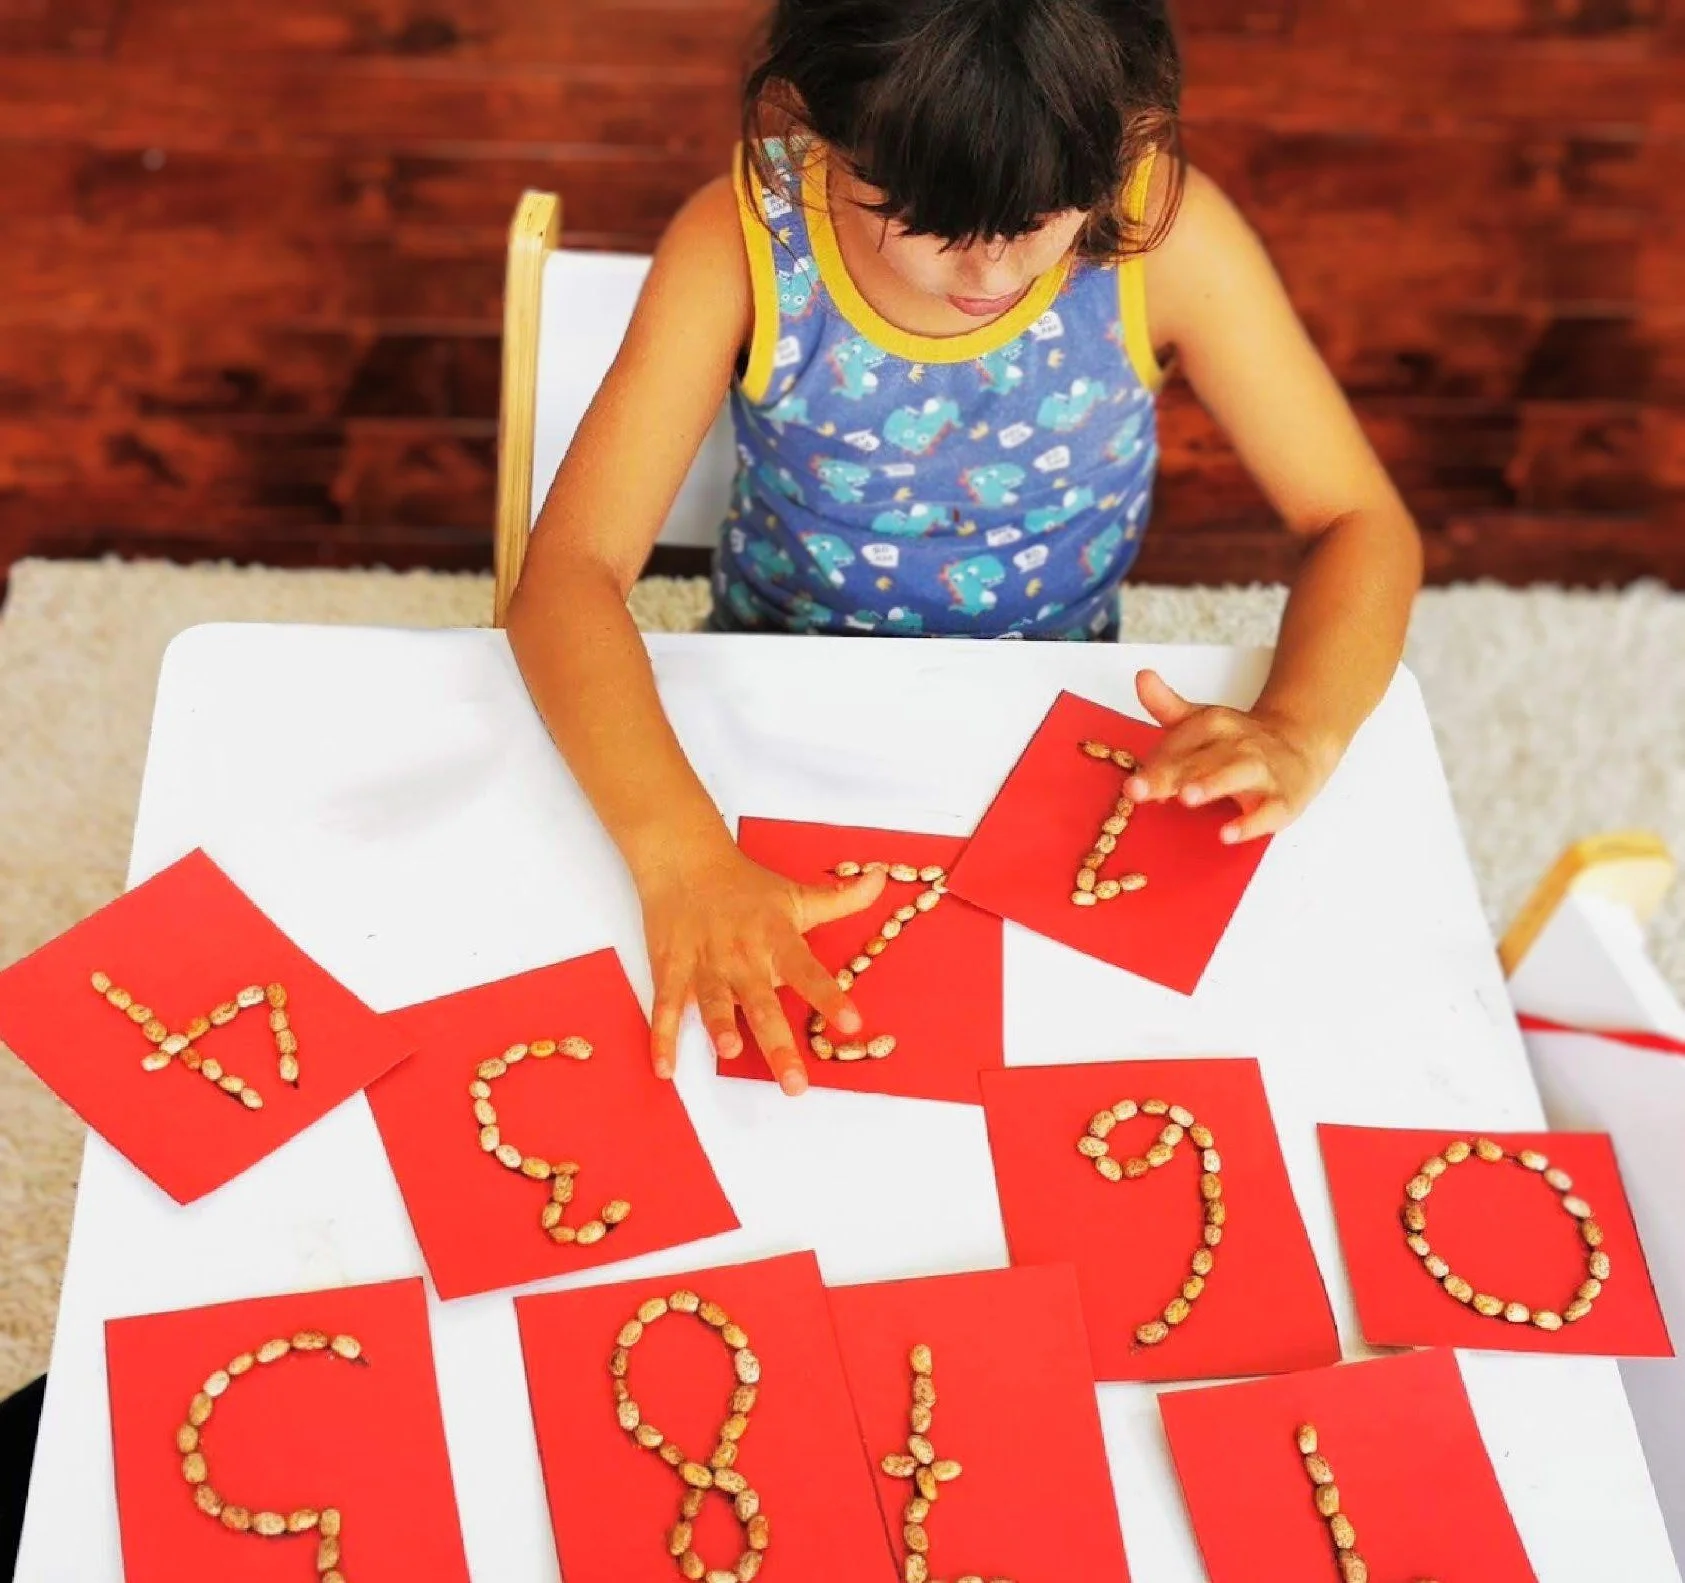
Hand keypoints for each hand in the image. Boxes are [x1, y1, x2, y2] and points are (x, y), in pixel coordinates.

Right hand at [639, 840, 886, 1094]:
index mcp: (776, 939)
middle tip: (795, 1083)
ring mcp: (705, 964)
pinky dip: (663, 1038)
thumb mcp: (796, 894)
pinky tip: (665, 1068)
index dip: (829, 997)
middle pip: (763, 1004)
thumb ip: (841, 899)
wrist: (685, 862)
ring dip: (720, 1027)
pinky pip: (666, 1007)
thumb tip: (882, 879)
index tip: (852, 1023)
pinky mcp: (671, 969)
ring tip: (730, 1051)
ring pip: (714, 1003)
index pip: (808, 972)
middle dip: (778, 1043)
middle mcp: (743, 956)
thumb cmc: (745, 886)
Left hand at [1124, 670, 1339, 842]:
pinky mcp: (1283, 799)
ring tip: (1185, 797)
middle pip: (1199, 761)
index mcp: (1215, 724)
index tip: (1130, 784)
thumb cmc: (1238, 742)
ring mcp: (1262, 771)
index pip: (1180, 743)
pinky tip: (1227, 834)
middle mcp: (1238, 745)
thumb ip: (1167, 704)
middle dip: (1170, 775)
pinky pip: (1268, 812)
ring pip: (1235, 776)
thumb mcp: (1201, 720)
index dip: (1154, 764)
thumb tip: (1142, 676)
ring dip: (1211, 785)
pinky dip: (1250, 823)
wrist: (1300, 746)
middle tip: (1139, 790)